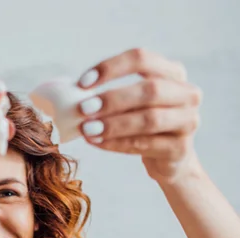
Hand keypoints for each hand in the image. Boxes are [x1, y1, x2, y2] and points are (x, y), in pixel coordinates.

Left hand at [76, 48, 201, 181]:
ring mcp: (188, 121)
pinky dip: (117, 144)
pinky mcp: (180, 148)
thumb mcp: (132, 105)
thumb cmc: (143, 127)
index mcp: (173, 73)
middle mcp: (186, 93)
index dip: (112, 68)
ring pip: (149, 119)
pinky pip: (145, 145)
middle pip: (149, 90)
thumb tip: (68, 94)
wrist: (169, 160)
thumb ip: (111, 94)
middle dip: (112, 99)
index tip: (82, 83)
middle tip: (83, 109)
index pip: (142, 59)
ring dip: (114, 124)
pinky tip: (97, 143)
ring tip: (87, 130)